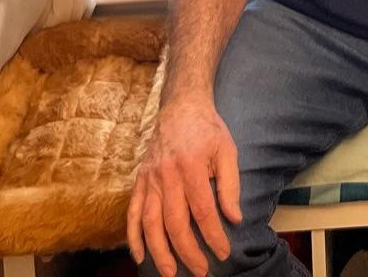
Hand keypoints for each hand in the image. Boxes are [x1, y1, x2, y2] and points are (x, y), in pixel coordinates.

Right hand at [127, 91, 243, 274]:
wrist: (180, 107)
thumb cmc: (207, 130)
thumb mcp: (227, 150)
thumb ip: (230, 185)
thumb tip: (234, 218)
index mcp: (191, 167)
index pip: (203, 211)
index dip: (213, 236)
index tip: (223, 253)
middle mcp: (166, 176)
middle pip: (175, 223)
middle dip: (188, 251)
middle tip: (201, 270)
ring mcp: (149, 180)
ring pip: (150, 223)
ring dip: (159, 252)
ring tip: (170, 273)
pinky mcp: (139, 181)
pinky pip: (132, 213)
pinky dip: (133, 236)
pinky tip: (140, 256)